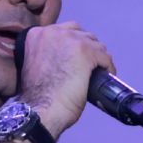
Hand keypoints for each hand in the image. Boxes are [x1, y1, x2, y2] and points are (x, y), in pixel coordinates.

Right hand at [17, 23, 115, 138]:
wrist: (41, 110)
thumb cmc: (37, 97)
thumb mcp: (34, 65)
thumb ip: (46, 54)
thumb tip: (65, 57)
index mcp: (35, 35)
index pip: (64, 31)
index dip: (73, 45)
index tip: (77, 58)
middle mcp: (52, 32)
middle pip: (81, 34)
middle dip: (87, 49)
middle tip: (89, 66)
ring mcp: (70, 40)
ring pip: (95, 45)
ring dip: (98, 58)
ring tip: (98, 72)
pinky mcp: (86, 52)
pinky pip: (105, 56)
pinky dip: (108, 67)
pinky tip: (107, 76)